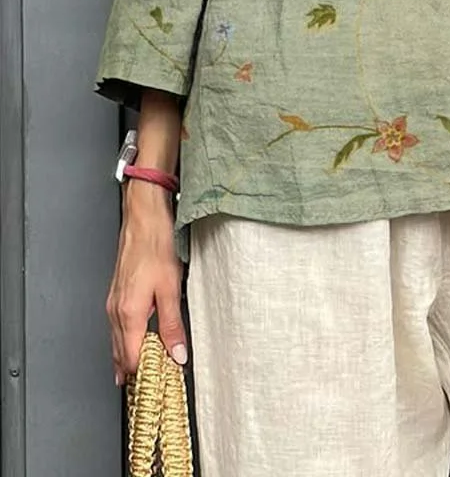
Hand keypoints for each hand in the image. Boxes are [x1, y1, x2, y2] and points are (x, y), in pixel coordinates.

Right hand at [105, 180, 187, 386]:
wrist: (143, 219)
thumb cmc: (155, 246)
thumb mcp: (171, 288)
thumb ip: (172, 324)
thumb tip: (176, 354)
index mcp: (129, 314)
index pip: (131, 358)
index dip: (143, 375)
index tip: (157, 387)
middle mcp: (116, 311)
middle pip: (120, 354)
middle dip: (133, 372)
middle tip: (147, 390)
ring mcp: (113, 303)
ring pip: (116, 341)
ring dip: (127, 358)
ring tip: (140, 375)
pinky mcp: (116, 295)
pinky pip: (116, 328)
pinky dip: (123, 341)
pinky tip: (133, 343)